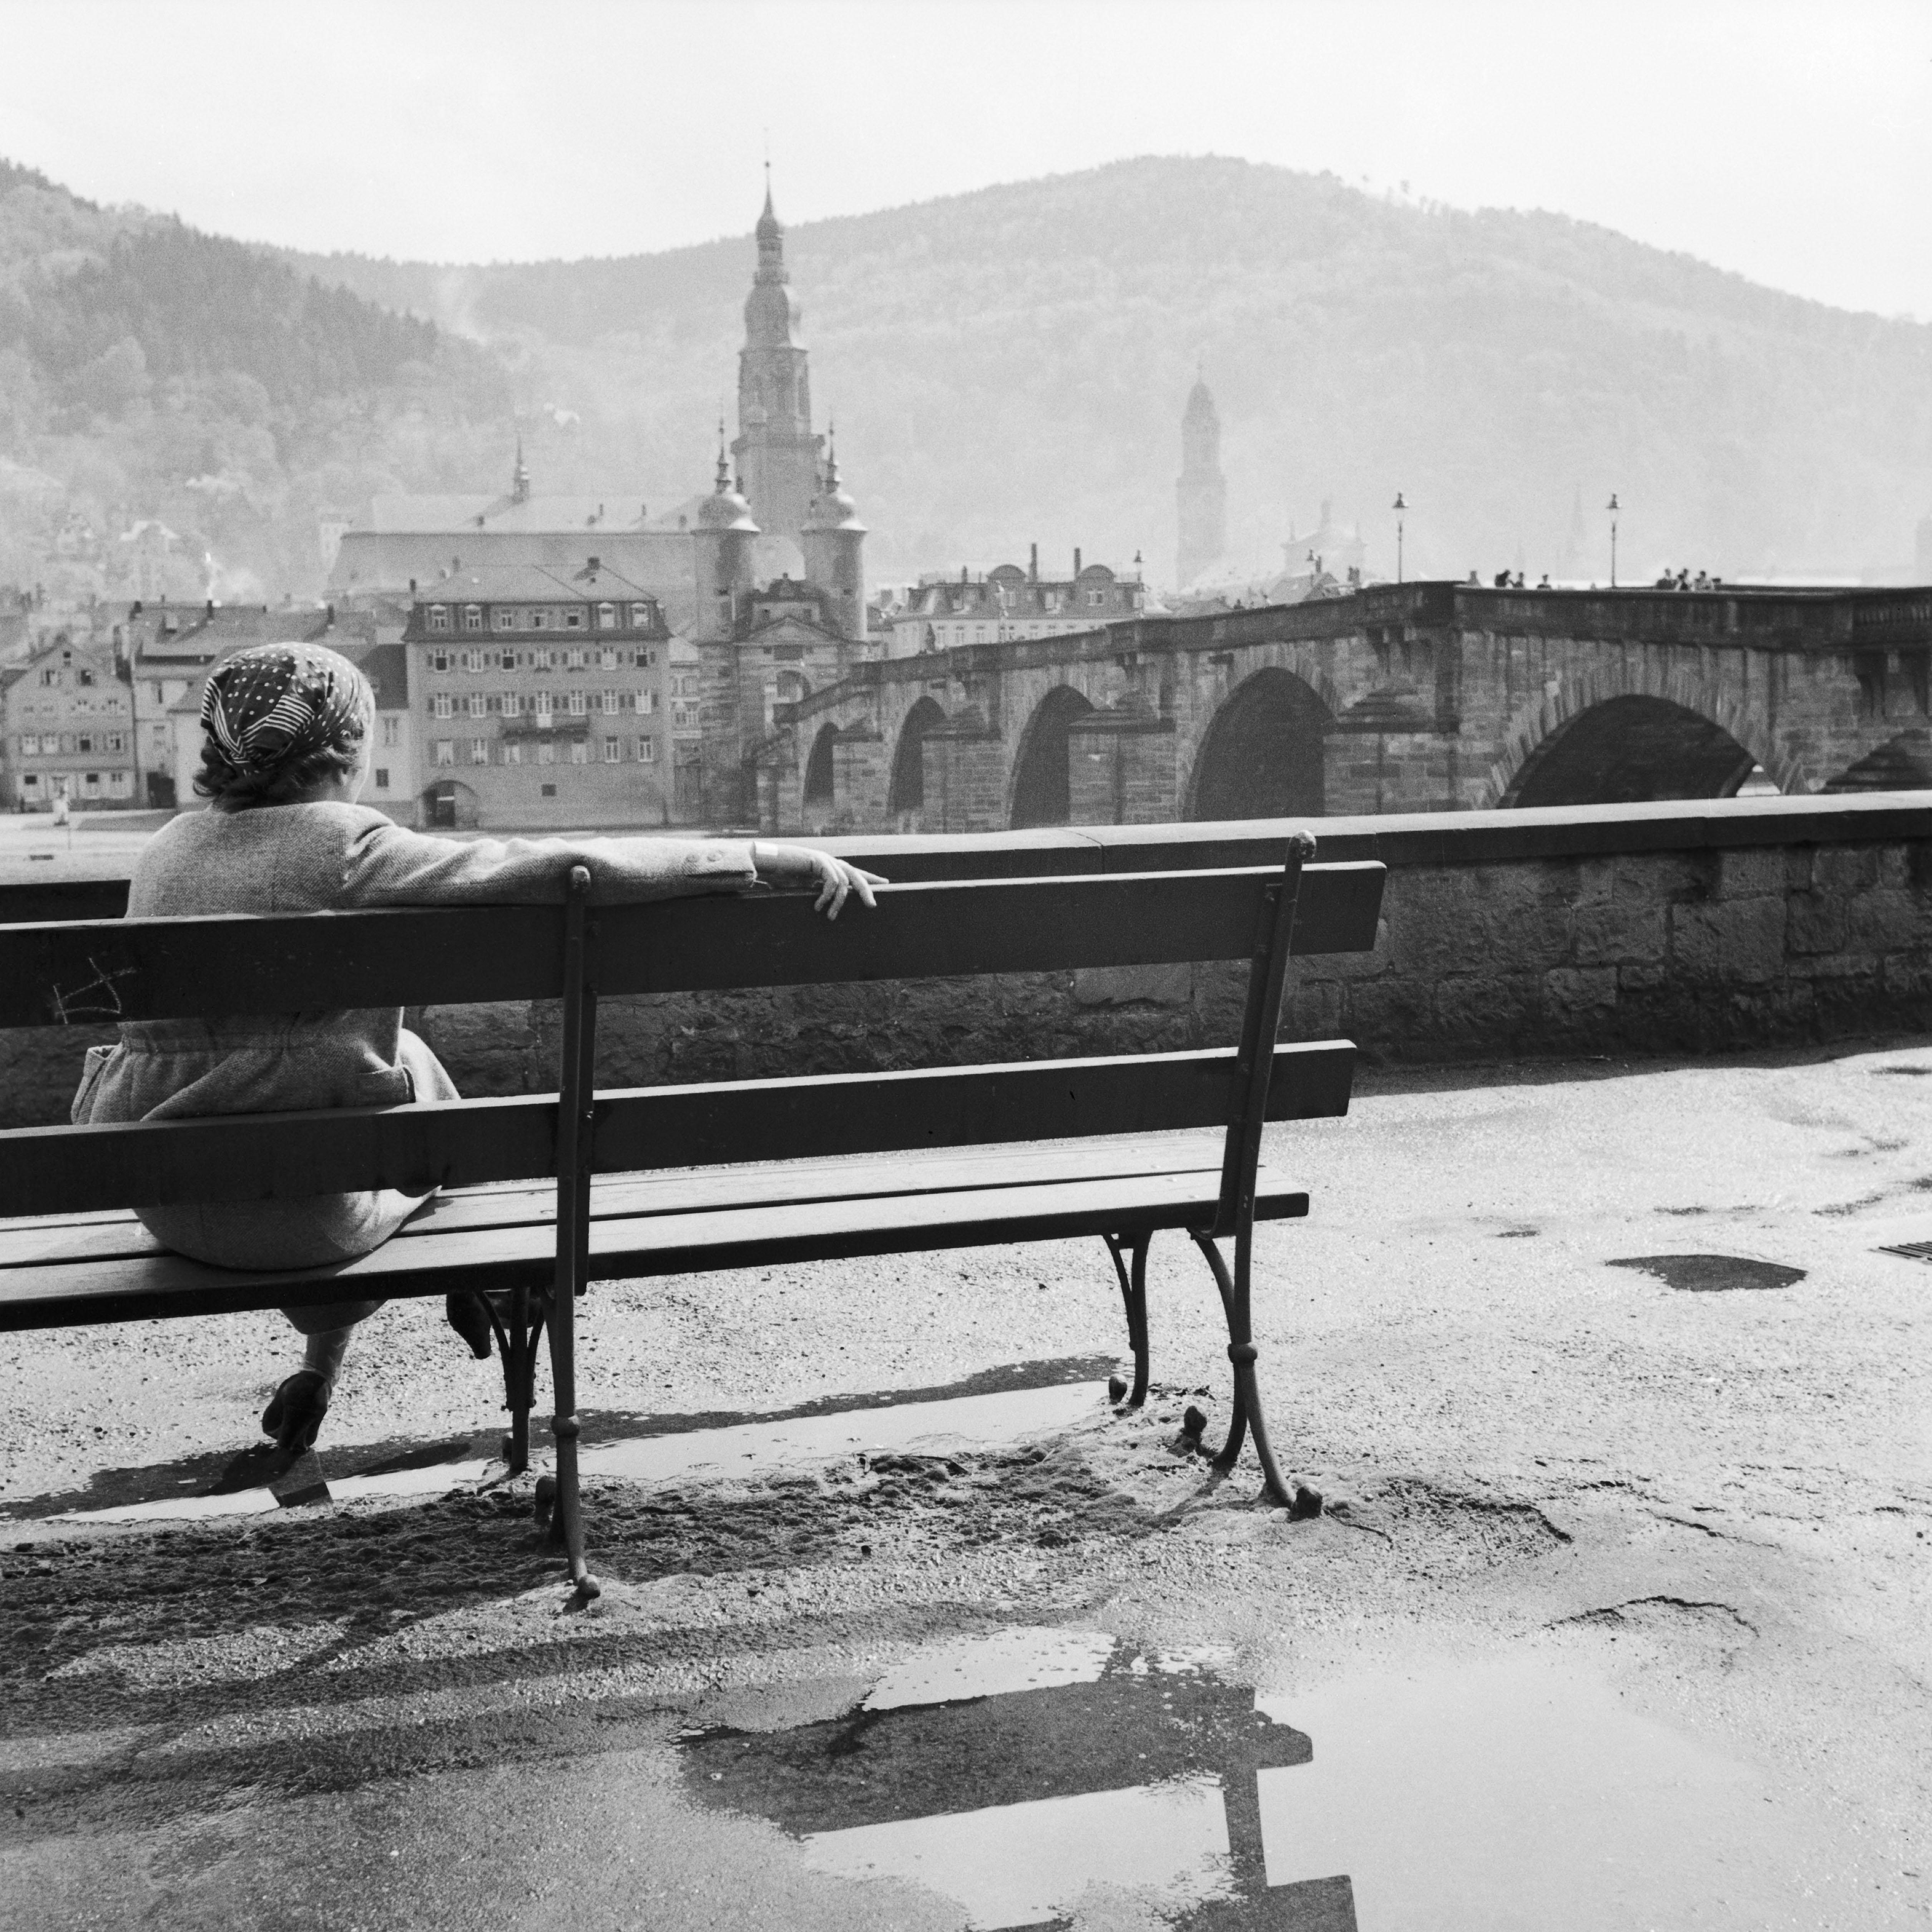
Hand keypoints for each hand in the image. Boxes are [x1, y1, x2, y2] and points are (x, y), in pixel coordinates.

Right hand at [752, 844, 886, 919]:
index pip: (854, 872)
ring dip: (838, 903)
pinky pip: (830, 881)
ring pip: (843, 882)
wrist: (765, 862)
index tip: (885, 883)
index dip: (869, 878)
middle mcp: (829, 861)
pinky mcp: (817, 860)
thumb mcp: (803, 886)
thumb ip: (816, 891)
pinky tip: (818, 907)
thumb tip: (828, 907)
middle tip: (873, 905)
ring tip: (830, 917)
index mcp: (829, 866)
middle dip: (866, 889)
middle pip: (856, 874)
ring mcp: (824, 859)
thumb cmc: (780, 875)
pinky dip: (826, 896)